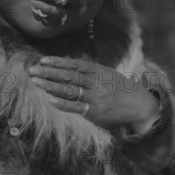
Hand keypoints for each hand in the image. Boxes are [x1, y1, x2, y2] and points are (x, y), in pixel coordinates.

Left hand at [28, 56, 159, 132]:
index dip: (57, 62)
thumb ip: (90, 72)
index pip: (74, 65)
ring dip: (51, 86)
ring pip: (70, 90)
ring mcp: (96, 98)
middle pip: (68, 76)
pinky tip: (50, 100)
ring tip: (36, 81)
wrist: (142, 106)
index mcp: (99, 71)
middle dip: (49, 73)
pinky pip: (77, 108)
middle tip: (32, 70)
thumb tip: (69, 68)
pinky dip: (63, 104)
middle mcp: (96, 82)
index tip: (42, 60)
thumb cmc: (123, 90)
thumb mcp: (108, 75)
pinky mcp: (97, 113)